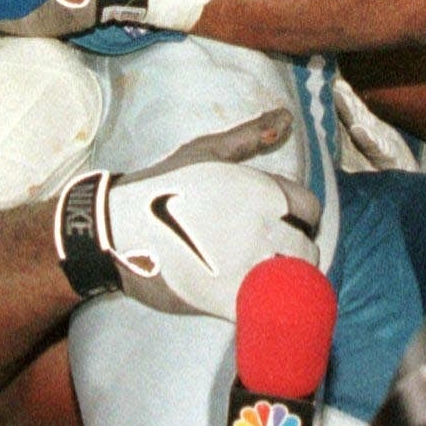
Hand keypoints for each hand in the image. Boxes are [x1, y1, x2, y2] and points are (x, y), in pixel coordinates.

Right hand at [55, 110, 320, 317]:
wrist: (115, 229)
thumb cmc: (163, 184)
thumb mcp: (206, 151)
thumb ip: (250, 136)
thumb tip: (288, 117)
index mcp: (262, 191)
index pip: (310, 209)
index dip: (302, 218)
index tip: (283, 224)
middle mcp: (262, 227)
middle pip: (305, 249)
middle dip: (294, 252)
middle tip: (271, 255)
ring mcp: (247, 266)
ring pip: (291, 283)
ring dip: (283, 283)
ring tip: (261, 278)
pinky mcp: (229, 299)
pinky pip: (267, 308)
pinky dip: (264, 306)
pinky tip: (246, 299)